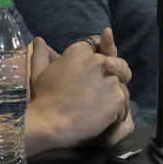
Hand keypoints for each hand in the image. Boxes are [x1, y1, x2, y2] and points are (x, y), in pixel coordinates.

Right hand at [28, 32, 132, 148]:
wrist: (50, 123)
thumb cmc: (43, 98)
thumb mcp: (39, 72)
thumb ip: (41, 54)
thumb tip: (38, 40)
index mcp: (80, 51)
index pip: (98, 44)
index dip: (100, 53)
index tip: (98, 66)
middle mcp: (98, 61)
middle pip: (117, 63)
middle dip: (114, 74)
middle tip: (100, 91)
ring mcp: (110, 79)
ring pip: (122, 85)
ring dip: (115, 95)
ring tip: (100, 108)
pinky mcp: (117, 97)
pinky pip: (123, 104)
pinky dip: (116, 112)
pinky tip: (104, 119)